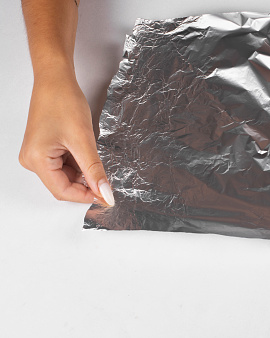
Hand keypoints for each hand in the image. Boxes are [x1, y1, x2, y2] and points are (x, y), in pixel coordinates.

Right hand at [19, 70, 113, 205]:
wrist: (56, 79)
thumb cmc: (63, 102)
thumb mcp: (84, 140)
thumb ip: (94, 170)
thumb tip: (105, 193)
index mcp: (36, 160)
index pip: (62, 191)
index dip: (86, 196)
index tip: (107, 197)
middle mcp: (32, 160)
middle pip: (63, 185)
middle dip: (85, 184)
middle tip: (107, 181)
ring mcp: (38, 154)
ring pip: (66, 175)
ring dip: (83, 173)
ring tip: (93, 154)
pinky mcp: (45, 148)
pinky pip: (64, 164)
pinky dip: (79, 163)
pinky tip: (86, 152)